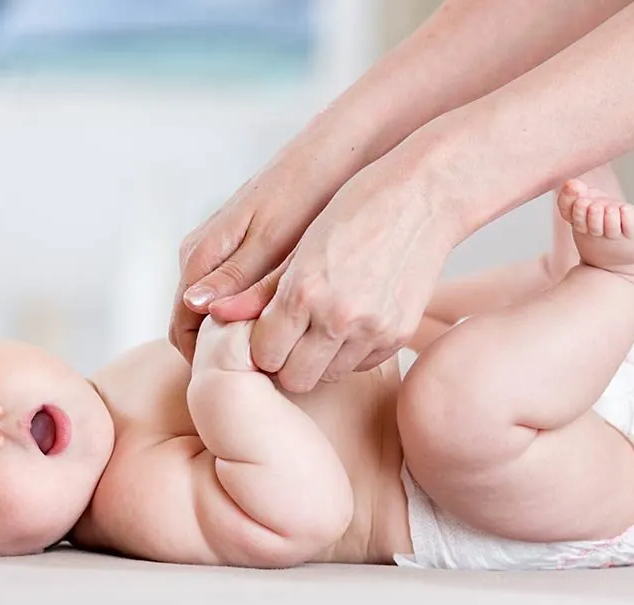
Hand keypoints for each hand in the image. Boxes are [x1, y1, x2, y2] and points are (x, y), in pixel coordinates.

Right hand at [169, 115, 371, 364]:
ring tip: (279, 356)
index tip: (242, 385)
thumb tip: (195, 307)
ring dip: (238, 337)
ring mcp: (218, 250)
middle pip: (195, 326)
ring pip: (215, 313)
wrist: (339, 150)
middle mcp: (200, 254)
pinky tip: (285, 326)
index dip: (206, 364)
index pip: (182, 331)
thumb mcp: (276, 241)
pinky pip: (233, 295)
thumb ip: (238, 277)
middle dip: (223, 354)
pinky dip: (251, 316)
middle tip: (266, 377)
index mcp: (199, 255)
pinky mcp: (239, 246)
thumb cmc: (310, 192)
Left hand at [211, 165, 453, 392]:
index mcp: (304, 291)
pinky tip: (348, 324)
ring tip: (317, 329)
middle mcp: (338, 317)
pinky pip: (360, 365)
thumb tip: (210, 312)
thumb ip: (258, 289)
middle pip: (293, 377)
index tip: (263, 334)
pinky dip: (349, 352)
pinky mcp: (399, 335)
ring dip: (317, 360)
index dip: (260, 347)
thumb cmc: (352, 211)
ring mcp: (373, 329)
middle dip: (285, 362)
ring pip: (327, 375)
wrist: (423, 198)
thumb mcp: (298, 246)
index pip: (264, 354)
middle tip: (287, 339)